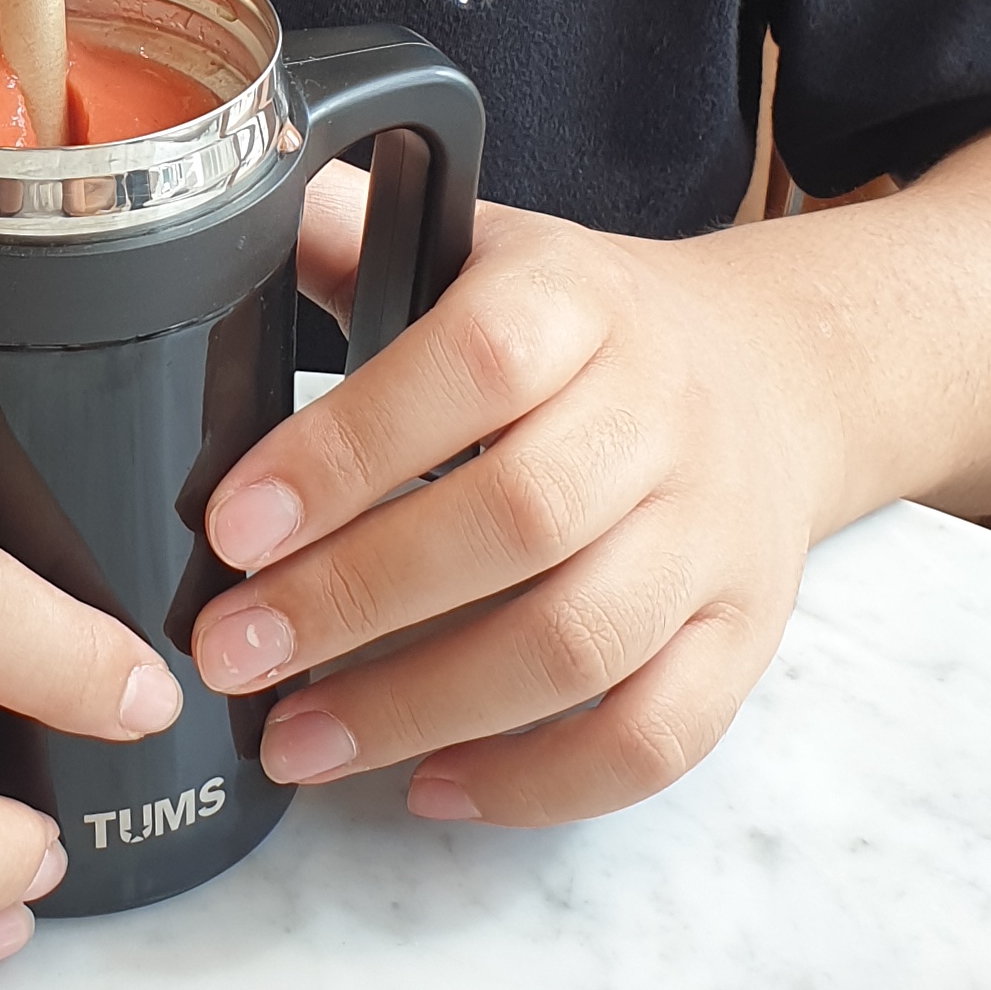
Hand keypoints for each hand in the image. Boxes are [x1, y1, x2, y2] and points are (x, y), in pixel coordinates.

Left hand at [189, 175, 840, 823]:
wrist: (776, 372)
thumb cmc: (582, 327)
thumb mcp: (485, 249)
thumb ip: (355, 236)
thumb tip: (213, 204)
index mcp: (577, 301)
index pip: (474, 365)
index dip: (348, 450)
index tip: (232, 524)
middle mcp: (661, 415)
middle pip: (520, 520)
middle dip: (355, 600)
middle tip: (229, 654)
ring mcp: (711, 535)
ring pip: (582, 643)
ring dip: (423, 709)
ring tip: (294, 743)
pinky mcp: (742, 635)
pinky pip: (655, 735)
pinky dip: (539, 782)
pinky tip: (429, 785)